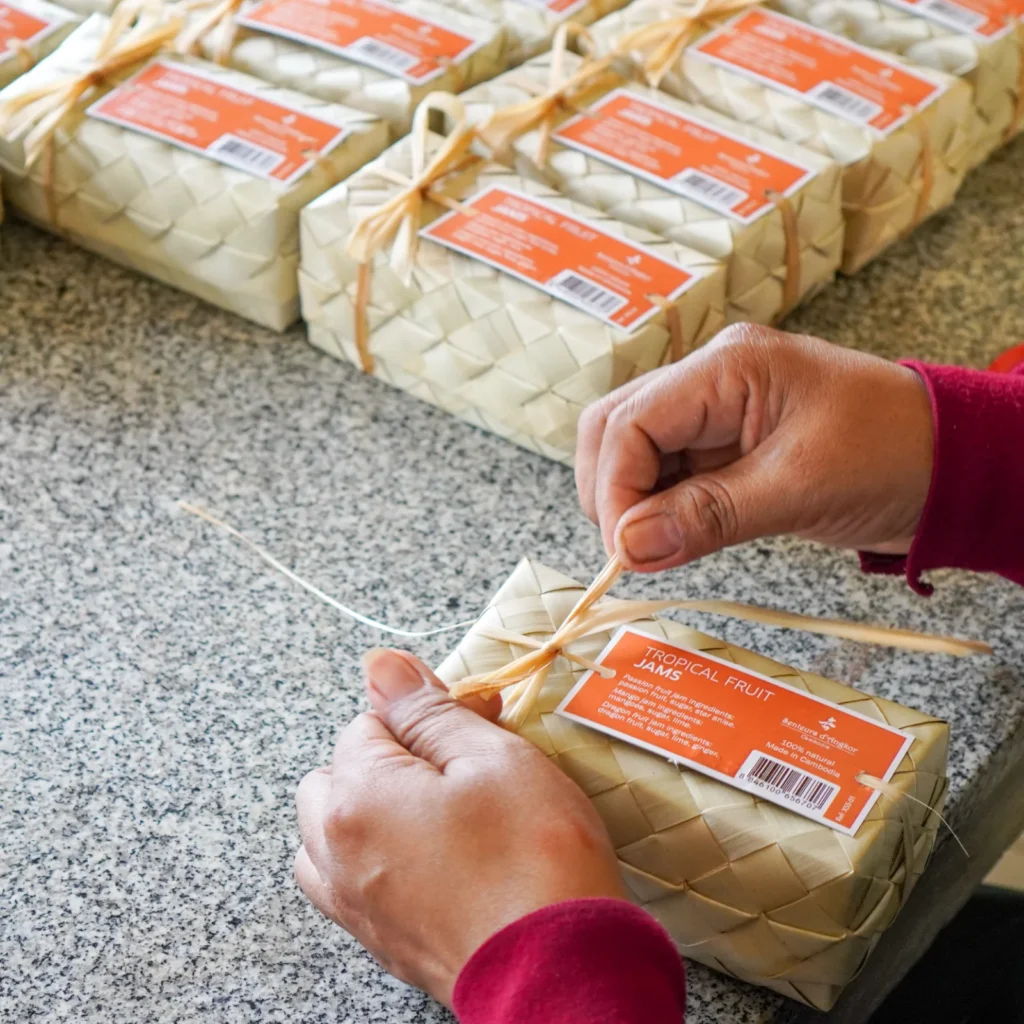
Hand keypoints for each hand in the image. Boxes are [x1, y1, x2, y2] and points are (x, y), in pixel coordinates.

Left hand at [294, 649, 626, 1006]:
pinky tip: (430, 855)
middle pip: (336, 774)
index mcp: (358, 799)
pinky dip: (374, 855)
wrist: (562, 973)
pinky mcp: (380, 940)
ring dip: (371, 807)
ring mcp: (355, 904)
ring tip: (436, 808)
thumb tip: (381, 665)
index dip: (428, 713)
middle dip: (389, 757)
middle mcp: (338, 853)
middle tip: (459, 763)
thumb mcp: (493, 758)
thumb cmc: (535, 861)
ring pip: (331, 831)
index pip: (368, 723)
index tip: (479, 722)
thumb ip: (428, 710)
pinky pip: (347, 880)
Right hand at [576, 324, 933, 571]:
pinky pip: (668, 475)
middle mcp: (710, 380)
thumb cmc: (894, 452)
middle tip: (629, 552)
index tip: (624, 552)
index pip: (631, 421)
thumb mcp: (799, 487)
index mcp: (727, 366)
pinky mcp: (722, 446)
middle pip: (615, 427)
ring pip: (634, 454)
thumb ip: (708, 515)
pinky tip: (675, 538)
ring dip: (633, 504)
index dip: (614, 489)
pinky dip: (660, 511)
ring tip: (657, 550)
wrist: (948, 464)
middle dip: (610, 492)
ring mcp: (713, 413)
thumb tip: (629, 547)